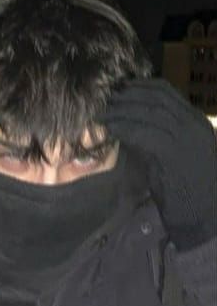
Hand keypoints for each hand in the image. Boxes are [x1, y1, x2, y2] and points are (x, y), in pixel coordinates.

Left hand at [101, 80, 216, 249]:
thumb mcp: (171, 157)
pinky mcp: (176, 154)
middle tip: (105, 102)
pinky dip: (126, 129)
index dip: (138, 88)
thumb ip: (155, 138)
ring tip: (103, 115)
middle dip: (127, 97)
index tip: (116, 93)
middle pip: (156, 98)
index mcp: (195, 122)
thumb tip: (128, 126)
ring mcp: (187, 138)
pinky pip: (147, 134)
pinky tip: (112, 130)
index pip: (165, 92)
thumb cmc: (185, 191)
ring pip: (150, 112)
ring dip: (122, 111)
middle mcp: (194, 125)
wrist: (203, 217)